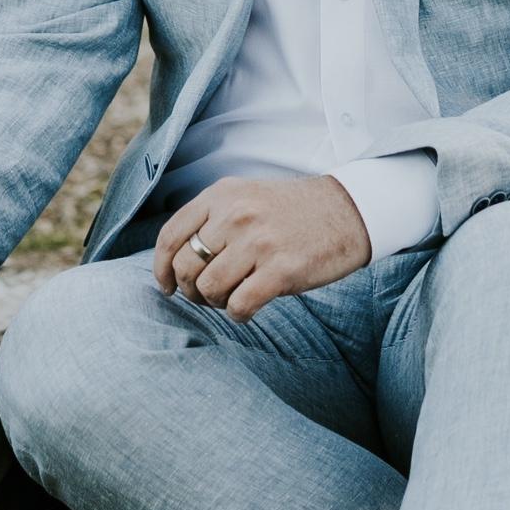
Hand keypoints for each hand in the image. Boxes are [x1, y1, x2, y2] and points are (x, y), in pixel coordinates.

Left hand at [154, 174, 372, 320]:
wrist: (348, 211)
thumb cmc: (291, 211)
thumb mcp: (245, 196)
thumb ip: (211, 218)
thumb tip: (175, 262)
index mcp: (221, 195)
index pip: (170, 236)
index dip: (161, 268)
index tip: (167, 286)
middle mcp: (235, 215)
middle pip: (185, 266)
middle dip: (190, 290)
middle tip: (206, 296)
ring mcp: (258, 242)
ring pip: (208, 288)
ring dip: (215, 302)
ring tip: (231, 298)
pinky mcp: (281, 270)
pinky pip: (239, 305)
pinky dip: (238, 314)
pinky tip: (248, 308)